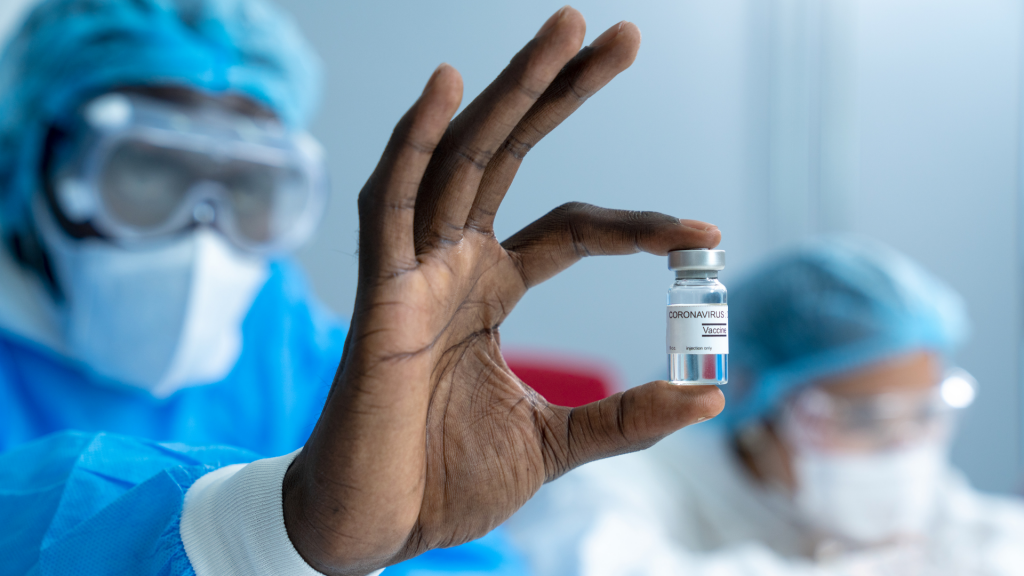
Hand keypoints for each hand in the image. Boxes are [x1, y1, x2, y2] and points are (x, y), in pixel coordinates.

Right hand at [283, 7, 724, 574]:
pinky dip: (414, 143)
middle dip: (562, 90)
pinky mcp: (379, 294)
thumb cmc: (448, 481)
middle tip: (622, 34)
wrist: (379, 530)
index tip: (706, 234)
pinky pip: (391, 204)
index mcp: (492, 290)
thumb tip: (713, 395)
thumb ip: (627, 417)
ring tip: (566, 29)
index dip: (638, 223)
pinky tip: (449, 85)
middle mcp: (455, 264)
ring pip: (460, 158)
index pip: (573, 226)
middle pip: (511, 155)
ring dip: (510, 91)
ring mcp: (415, 271)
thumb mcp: (557, 442)